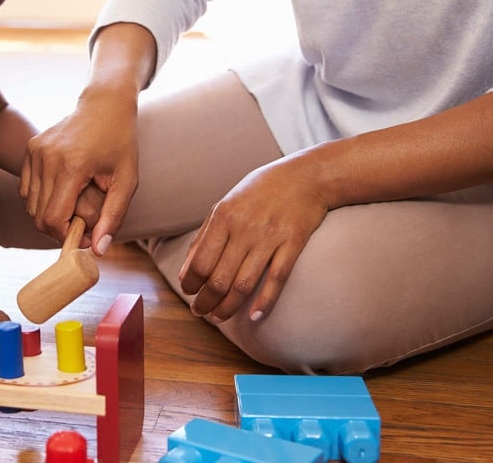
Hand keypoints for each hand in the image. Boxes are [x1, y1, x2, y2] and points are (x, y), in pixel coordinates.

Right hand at [20, 86, 138, 252]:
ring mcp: (35, 151)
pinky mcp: (30, 149)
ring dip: (50, 215)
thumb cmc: (120, 142)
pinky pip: (27, 190)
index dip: (67, 236)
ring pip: (31, 206)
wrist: (104, 104)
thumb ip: (113, 216)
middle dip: (60, 229)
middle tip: (83, 225)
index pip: (54, 219)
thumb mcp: (127, 180)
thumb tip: (98, 250)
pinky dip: (42, 200)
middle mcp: (48, 157)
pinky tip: (63, 191)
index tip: (86, 237)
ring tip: (74, 207)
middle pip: (40, 216)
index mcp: (72, 166)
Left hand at [179, 157, 329, 322]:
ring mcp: (270, 237)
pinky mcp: (292, 244)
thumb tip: (187, 269)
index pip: (199, 262)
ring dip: (228, 307)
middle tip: (200, 311)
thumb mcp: (226, 204)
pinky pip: (276, 279)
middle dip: (205, 301)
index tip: (188, 293)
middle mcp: (244, 228)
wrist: (305, 176)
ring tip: (219, 316)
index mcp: (223, 217)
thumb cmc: (261, 190)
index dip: (190, 284)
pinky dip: (264, 302)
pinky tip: (254, 316)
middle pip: (218, 278)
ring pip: (244, 284)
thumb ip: (206, 235)